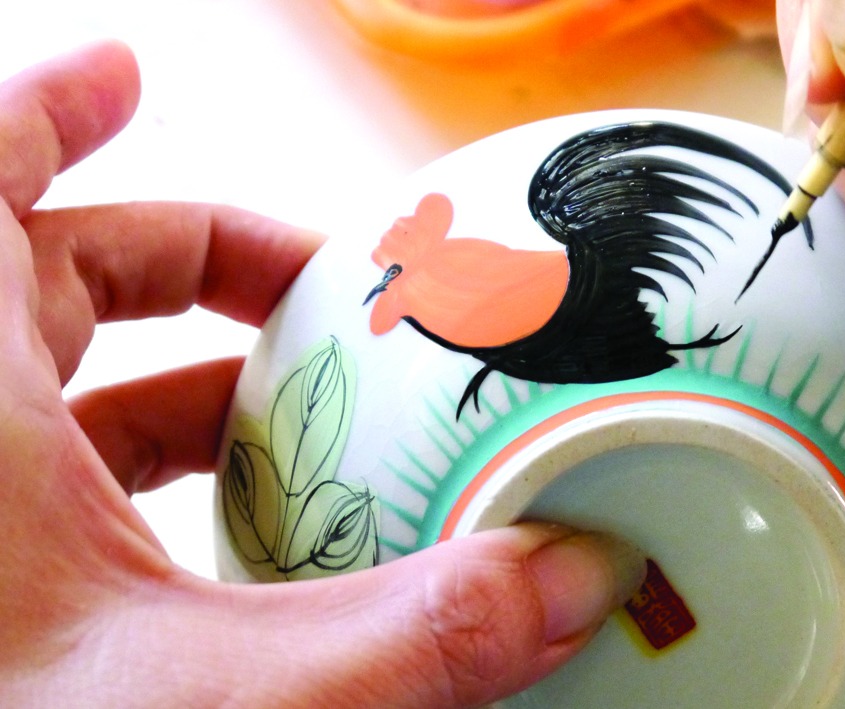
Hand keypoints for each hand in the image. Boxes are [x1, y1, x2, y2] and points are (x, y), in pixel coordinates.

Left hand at [0, 42, 644, 706]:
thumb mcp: (210, 698)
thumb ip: (408, 638)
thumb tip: (574, 578)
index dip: (55, 106)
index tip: (131, 71)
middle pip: (61, 274)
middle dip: (191, 258)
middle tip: (312, 286)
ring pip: (70, 389)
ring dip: (186, 380)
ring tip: (302, 403)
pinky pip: (68, 486)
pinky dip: (153, 478)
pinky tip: (245, 523)